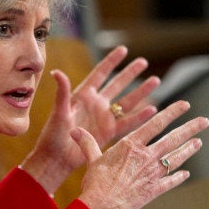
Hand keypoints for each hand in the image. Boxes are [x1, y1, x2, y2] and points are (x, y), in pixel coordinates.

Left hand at [22, 46, 159, 193]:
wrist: (57, 158)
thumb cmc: (53, 135)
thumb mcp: (59, 112)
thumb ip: (62, 92)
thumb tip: (56, 72)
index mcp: (83, 96)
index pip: (100, 74)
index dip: (111, 62)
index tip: (123, 49)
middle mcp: (96, 104)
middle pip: (117, 84)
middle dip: (130, 73)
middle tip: (144, 62)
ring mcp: (104, 118)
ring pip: (126, 101)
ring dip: (140, 92)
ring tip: (155, 81)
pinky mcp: (109, 132)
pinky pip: (127, 123)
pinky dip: (140, 117)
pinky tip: (152, 109)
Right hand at [74, 101, 208, 208]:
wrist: (103, 205)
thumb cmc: (96, 182)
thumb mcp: (91, 158)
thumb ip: (87, 143)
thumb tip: (75, 131)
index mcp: (132, 145)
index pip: (156, 124)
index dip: (172, 112)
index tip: (184, 105)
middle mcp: (146, 156)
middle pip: (173, 138)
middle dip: (190, 128)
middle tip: (204, 121)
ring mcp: (153, 173)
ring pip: (175, 158)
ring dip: (188, 149)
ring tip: (198, 142)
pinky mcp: (154, 190)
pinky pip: (170, 181)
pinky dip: (179, 177)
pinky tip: (186, 173)